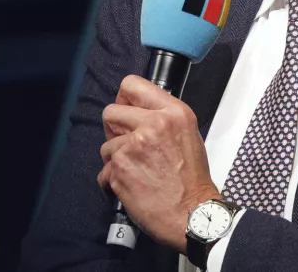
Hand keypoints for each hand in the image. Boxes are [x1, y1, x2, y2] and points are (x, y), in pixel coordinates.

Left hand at [97, 75, 219, 253]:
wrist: (192, 213)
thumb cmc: (193, 179)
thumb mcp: (188, 134)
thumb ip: (163, 117)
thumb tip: (138, 112)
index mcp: (173, 112)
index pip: (132, 84)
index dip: (124, 99)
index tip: (125, 111)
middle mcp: (153, 124)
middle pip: (110, 112)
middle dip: (114, 129)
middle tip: (126, 143)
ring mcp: (133, 146)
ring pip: (106, 145)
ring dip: (115, 158)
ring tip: (136, 170)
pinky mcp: (119, 168)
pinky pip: (104, 170)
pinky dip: (113, 180)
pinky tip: (131, 185)